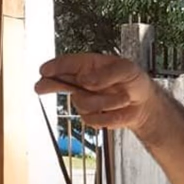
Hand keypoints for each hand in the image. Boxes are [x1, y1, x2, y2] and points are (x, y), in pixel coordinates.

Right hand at [35, 54, 157, 130]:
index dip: (54, 67)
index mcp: (89, 66)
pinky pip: (92, 119)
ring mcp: (85, 100)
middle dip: (50, 84)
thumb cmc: (134, 80)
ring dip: (105, 102)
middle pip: (59, 83)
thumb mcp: (127, 69)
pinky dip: (109, 116)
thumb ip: (107, 73)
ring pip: (82, 104)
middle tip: (40, 86)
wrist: (143, 104)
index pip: (67, 64)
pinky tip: (118, 110)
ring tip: (122, 98)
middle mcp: (82, 82)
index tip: (44, 71)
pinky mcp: (91, 116)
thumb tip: (86, 80)